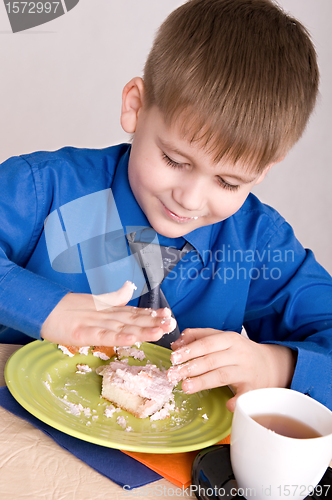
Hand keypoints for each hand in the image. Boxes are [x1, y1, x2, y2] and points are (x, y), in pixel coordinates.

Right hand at [41, 281, 175, 346]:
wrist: (44, 309)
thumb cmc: (68, 309)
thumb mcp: (95, 302)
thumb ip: (114, 297)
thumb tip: (130, 286)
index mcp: (110, 310)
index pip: (135, 312)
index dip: (152, 314)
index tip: (168, 315)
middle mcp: (107, 316)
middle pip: (134, 319)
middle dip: (154, 322)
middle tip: (172, 322)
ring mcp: (96, 324)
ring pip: (123, 327)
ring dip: (143, 329)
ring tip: (160, 330)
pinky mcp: (84, 333)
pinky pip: (104, 336)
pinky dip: (119, 337)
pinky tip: (132, 338)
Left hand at [167, 328, 295, 411]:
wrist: (269, 364)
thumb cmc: (239, 351)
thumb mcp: (222, 338)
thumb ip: (199, 337)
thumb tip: (176, 345)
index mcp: (229, 338)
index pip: (206, 343)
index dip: (189, 350)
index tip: (173, 357)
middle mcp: (239, 353)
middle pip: (211, 360)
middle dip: (190, 367)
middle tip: (172, 374)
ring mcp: (246, 371)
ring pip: (222, 375)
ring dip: (202, 381)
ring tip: (185, 386)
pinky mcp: (253, 388)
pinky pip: (244, 395)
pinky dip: (237, 400)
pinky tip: (227, 405)